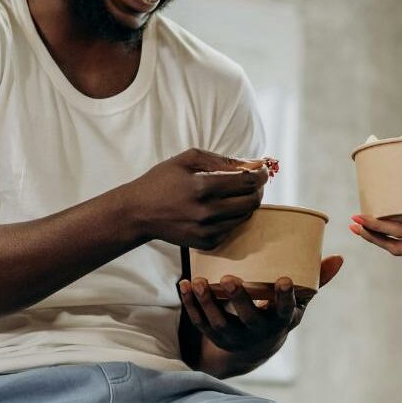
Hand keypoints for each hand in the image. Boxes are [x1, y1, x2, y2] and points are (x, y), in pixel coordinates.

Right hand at [127, 148, 270, 248]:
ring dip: (246, 202)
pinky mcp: (206, 243)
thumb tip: (253, 163)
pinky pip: (232, 229)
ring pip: (245, 216)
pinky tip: (220, 208)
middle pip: (251, 201)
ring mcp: (207, 230)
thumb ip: (222, 160)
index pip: (247, 181)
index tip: (263, 169)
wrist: (138, 213)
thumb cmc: (162, 181)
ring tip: (234, 193)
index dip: (261, 174)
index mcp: (202, 186)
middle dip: (257, 188)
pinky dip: (233, 217)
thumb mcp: (188, 159)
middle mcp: (207, 211)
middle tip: (252, 181)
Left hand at [178, 255, 342, 354]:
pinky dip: (191, 305)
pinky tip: (184, 285)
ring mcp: (234, 336)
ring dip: (207, 302)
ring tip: (198, 282)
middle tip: (230, 279)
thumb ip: (316, 279)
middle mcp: (257, 332)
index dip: (285, 298)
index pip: (284, 311)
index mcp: (279, 321)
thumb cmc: (278, 313)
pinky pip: (200, 322)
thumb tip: (339, 257)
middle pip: (248, 318)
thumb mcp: (299, 301)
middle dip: (238, 300)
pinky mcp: (213, 335)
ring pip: (219, 322)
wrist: (255, 347)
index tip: (284, 279)